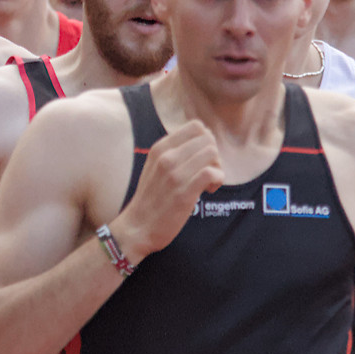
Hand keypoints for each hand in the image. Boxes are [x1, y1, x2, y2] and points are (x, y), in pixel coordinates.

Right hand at [109, 120, 221, 259]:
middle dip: (214, 155)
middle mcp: (166, 157)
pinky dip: (217, 180)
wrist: (137, 227)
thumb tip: (203, 142)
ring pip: (212, 153)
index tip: (201, 159)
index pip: (196, 126)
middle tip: (206, 173)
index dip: (206, 141)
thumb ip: (174, 152)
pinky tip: (208, 190)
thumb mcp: (154, 166)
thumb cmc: (151, 198)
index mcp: (159, 148)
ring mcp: (174, 175)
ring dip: (217, 168)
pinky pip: (212, 173)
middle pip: (208, 138)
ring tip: (207, 183)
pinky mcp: (184, 193)